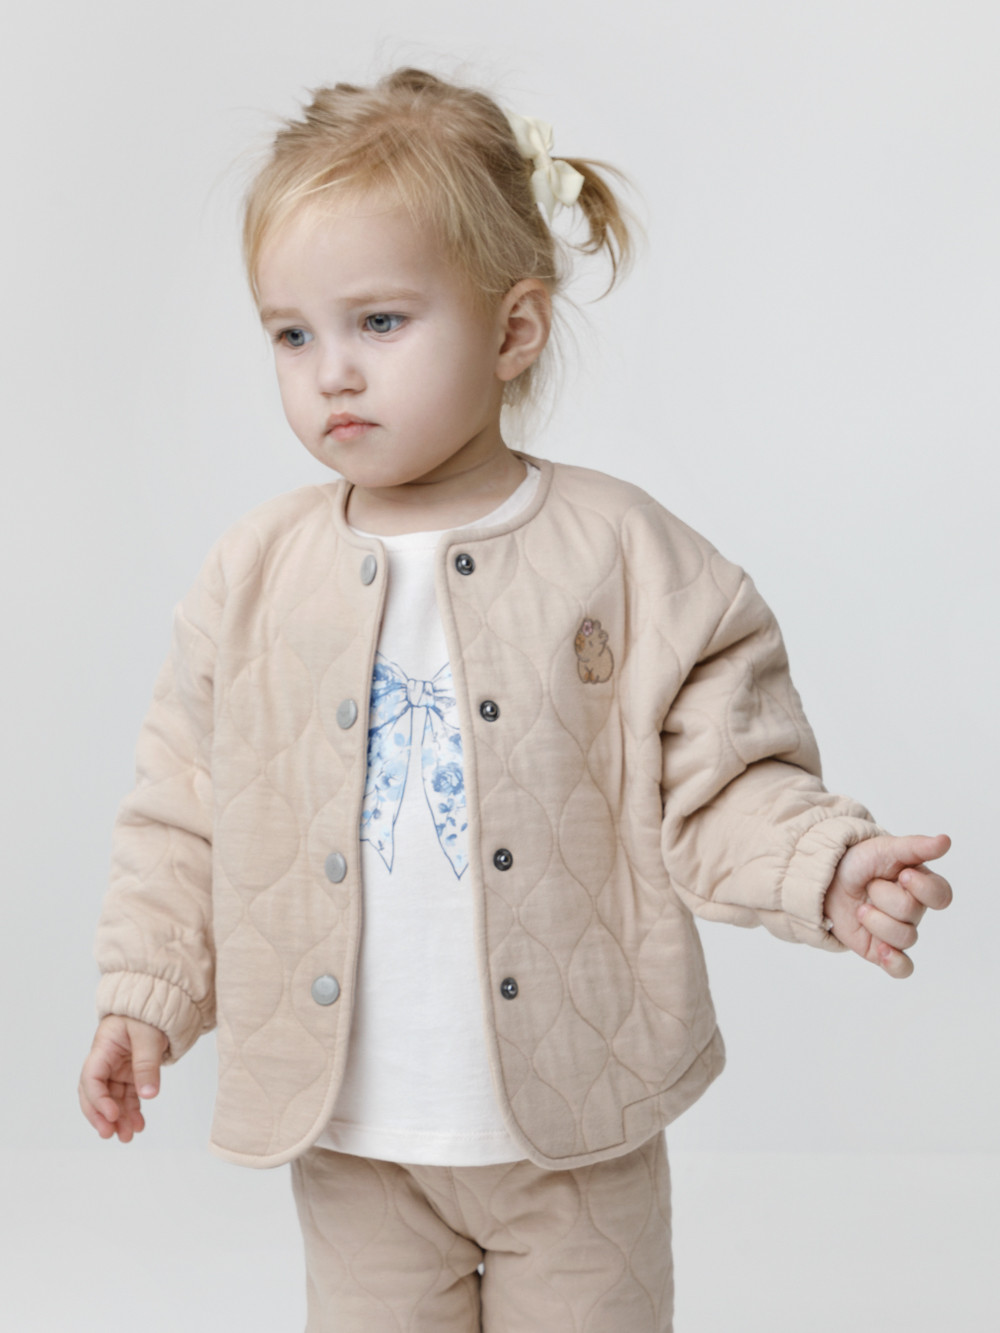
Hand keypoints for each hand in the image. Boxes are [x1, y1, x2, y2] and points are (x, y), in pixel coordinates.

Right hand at [78, 1015, 168, 1141]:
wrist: (159, 1000)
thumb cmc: (148, 1012)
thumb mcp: (149, 1035)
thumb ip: (147, 1064)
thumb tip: (149, 1094)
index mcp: (103, 1047)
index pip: (91, 1078)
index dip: (98, 1100)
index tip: (112, 1115)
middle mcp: (106, 1060)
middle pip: (95, 1093)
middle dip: (101, 1116)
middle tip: (111, 1134)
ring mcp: (118, 1068)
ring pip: (112, 1098)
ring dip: (118, 1118)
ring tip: (129, 1136)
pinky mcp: (130, 1073)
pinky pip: (127, 1096)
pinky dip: (131, 1111)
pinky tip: (138, 1125)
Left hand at [823, 833, 952, 977]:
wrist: (826, 878)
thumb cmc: (859, 861)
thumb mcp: (885, 848)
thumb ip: (916, 847)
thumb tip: (945, 841)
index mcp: (921, 885)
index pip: (940, 895)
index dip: (923, 888)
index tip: (902, 874)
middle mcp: (914, 911)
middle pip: (912, 913)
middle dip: (883, 896)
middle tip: (868, 886)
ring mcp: (898, 931)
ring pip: (904, 937)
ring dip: (875, 919)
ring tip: (860, 908)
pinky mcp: (881, 949)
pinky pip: (902, 968)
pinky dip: (895, 962)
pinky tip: (882, 951)